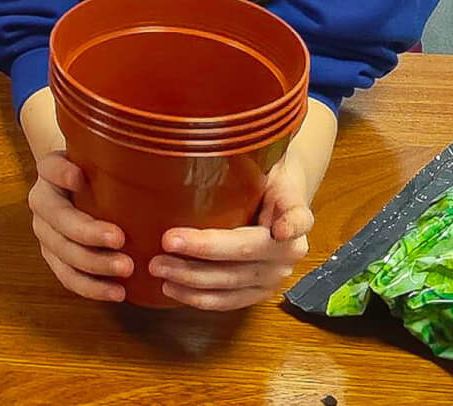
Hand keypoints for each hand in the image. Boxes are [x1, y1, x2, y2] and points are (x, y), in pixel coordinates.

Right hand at [28, 151, 134, 300]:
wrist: (80, 187)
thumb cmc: (96, 172)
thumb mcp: (97, 157)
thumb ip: (106, 155)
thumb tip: (113, 161)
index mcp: (49, 172)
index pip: (51, 169)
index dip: (63, 174)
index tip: (80, 178)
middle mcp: (41, 203)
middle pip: (59, 221)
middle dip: (88, 234)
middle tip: (120, 240)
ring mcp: (45, 234)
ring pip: (63, 254)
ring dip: (93, 266)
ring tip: (125, 271)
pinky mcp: (54, 258)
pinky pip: (68, 277)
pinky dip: (92, 288)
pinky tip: (117, 292)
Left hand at [148, 153, 313, 310]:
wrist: (277, 195)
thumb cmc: (266, 172)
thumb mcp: (271, 160)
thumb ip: (263, 160)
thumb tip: (243, 151)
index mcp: (294, 216)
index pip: (289, 221)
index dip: (287, 225)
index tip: (278, 229)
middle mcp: (289, 253)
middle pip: (245, 259)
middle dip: (202, 256)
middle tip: (164, 244)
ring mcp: (274, 276)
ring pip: (232, 286)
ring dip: (192, 282)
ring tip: (158, 268)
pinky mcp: (257, 290)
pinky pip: (229, 301)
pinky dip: (199, 299)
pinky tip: (171, 289)